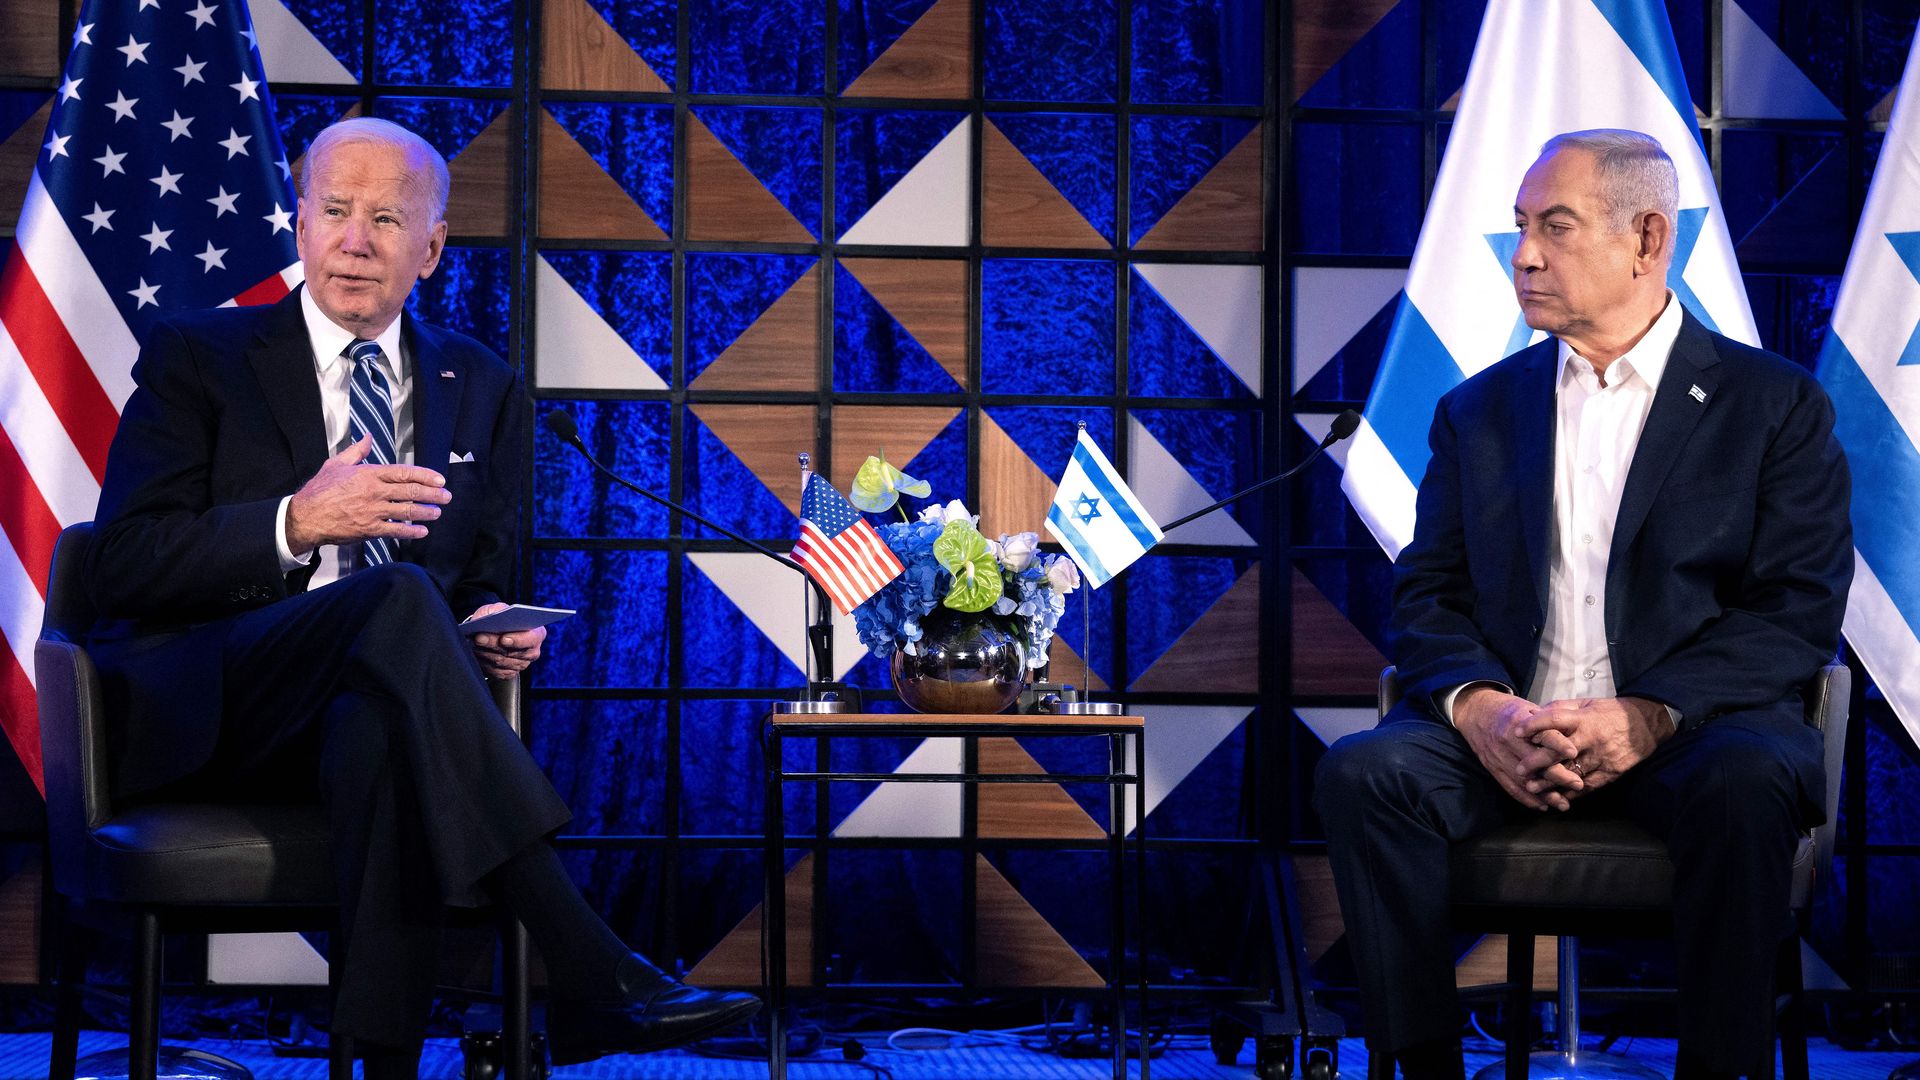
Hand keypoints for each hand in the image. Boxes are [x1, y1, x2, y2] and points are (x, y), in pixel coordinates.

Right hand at [285, 436, 451, 554]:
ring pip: (406, 511)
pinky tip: (422, 531)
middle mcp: (374, 492)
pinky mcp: (369, 529)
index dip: (424, 476)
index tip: (439, 479)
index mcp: (368, 474)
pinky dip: (411, 531)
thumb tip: (368, 437)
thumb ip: (357, 451)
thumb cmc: (319, 490)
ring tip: (438, 512)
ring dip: (425, 511)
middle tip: (446, 496)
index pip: (403, 473)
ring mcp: (373, 511)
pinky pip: (395, 530)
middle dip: (432, 494)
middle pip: (410, 491)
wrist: (305, 516)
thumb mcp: (336, 464)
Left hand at [467, 602, 545, 679]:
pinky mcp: (509, 674)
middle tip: (478, 638)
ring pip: (501, 662)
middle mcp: (532, 651)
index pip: (531, 639)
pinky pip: (495, 672)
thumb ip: (496, 611)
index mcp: (537, 633)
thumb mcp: (498, 609)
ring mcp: (521, 664)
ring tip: (473, 644)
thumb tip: (488, 620)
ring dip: (485, 653)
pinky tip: (476, 654)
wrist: (493, 633)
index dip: (518, 640)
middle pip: (512, 652)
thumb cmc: (498, 619)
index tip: (503, 639)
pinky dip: (484, 662)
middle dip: (493, 644)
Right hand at [1453, 685, 1569, 811]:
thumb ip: (1546, 722)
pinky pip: (1510, 786)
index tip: (1574, 752)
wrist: (1474, 713)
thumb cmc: (1507, 710)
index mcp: (1518, 722)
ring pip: (1524, 780)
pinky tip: (1542, 805)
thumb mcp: (1526, 708)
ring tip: (1563, 804)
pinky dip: (1526, 799)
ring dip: (1545, 794)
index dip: (1558, 743)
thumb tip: (1572, 733)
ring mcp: (1499, 756)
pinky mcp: (1493, 768)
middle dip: (1558, 775)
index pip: (1541, 734)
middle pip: (1536, 762)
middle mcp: (1508, 741)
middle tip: (1578, 784)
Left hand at [1514, 696, 1674, 797]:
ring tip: (1532, 788)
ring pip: (1571, 773)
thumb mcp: (1586, 704)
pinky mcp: (1609, 773)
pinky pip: (1587, 786)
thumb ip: (1559, 708)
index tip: (1517, 731)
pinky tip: (1556, 797)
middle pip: (1559, 752)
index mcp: (1584, 719)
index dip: (1535, 725)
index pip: (1555, 719)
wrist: (1645, 727)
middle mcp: (1591, 739)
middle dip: (1537, 762)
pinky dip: (1571, 792)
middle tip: (1520, 769)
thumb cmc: (1610, 713)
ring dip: (1550, 783)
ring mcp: (1600, 758)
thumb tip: (1532, 713)